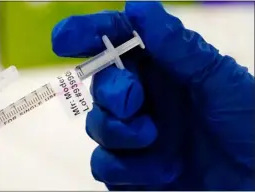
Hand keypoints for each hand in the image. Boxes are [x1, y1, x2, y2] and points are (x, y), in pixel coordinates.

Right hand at [51, 2, 253, 189]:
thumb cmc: (249, 125)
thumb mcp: (219, 80)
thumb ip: (176, 47)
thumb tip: (137, 6)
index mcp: (163, 68)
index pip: (116, 42)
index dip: (86, 34)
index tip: (63, 38)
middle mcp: (145, 98)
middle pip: (101, 85)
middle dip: (112, 91)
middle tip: (134, 100)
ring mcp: (136, 136)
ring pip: (97, 126)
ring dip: (120, 131)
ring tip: (154, 137)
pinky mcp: (132, 171)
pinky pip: (105, 165)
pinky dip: (126, 167)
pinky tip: (160, 170)